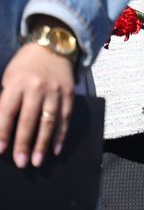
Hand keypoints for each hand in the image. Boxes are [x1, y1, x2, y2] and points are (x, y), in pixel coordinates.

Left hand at [0, 43, 76, 166]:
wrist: (53, 47)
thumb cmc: (24, 67)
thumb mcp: (8, 79)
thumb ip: (4, 102)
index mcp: (17, 84)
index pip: (8, 112)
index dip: (3, 132)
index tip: (0, 150)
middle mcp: (37, 87)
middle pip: (30, 119)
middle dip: (24, 143)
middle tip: (20, 163)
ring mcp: (55, 91)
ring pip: (49, 121)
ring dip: (43, 143)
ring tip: (37, 161)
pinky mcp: (69, 94)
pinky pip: (65, 117)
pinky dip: (61, 134)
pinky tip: (56, 149)